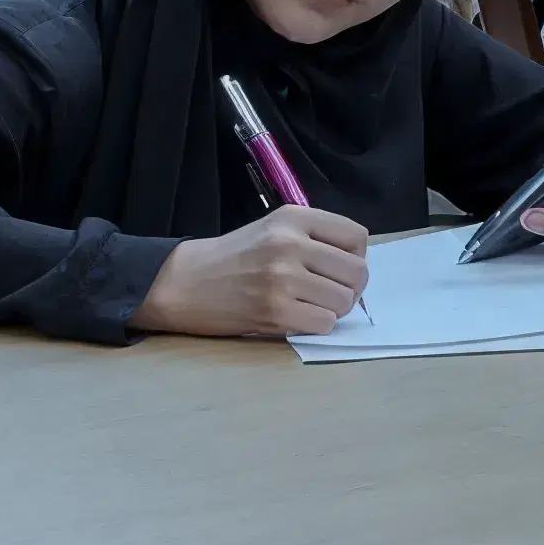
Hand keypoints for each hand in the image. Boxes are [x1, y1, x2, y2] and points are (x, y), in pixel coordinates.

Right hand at [134, 202, 372, 339]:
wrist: (186, 282)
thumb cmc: (234, 257)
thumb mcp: (273, 228)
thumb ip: (314, 238)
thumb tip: (357, 267)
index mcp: (294, 218)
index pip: (356, 237)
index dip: (355, 258)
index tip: (337, 269)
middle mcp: (291, 244)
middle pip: (357, 273)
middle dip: (350, 289)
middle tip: (328, 294)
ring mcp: (283, 278)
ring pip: (344, 302)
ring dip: (332, 310)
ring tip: (308, 306)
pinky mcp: (275, 311)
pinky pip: (324, 324)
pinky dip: (316, 326)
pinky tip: (296, 318)